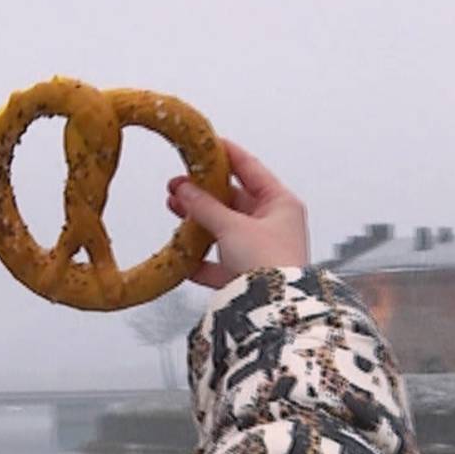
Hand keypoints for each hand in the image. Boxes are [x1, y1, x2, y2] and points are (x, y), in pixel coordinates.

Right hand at [164, 140, 309, 289]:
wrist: (275, 310)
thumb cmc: (268, 264)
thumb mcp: (232, 227)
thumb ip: (204, 206)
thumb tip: (183, 188)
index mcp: (280, 203)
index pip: (250, 167)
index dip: (225, 153)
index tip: (204, 143)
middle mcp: (273, 224)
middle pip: (233, 199)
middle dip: (202, 192)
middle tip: (177, 184)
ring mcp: (260, 249)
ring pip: (224, 228)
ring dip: (198, 221)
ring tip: (174, 209)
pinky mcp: (247, 275)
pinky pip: (219, 262)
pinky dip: (201, 259)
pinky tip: (182, 256)